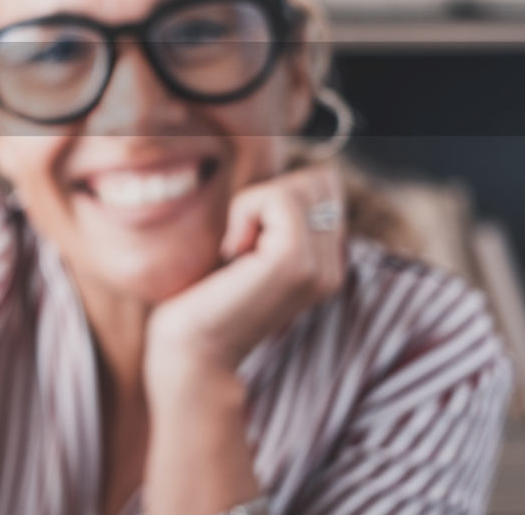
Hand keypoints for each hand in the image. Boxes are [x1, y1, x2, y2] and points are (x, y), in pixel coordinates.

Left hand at [144, 161, 346, 397]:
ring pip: (301, 184)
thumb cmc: (205, 295)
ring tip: (237, 249)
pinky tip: (232, 252)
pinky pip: (280, 197)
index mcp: (327, 262)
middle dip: (270, 194)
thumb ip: (275, 217)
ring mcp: (320, 267)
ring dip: (254, 203)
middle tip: (240, 241)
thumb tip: (286, 174)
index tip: (247, 237)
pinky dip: (246, 211)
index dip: (278, 194)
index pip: (324, 185)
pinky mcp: (296, 263)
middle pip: (319, 179)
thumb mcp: (249, 247)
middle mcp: (333, 266)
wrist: (191, 351)